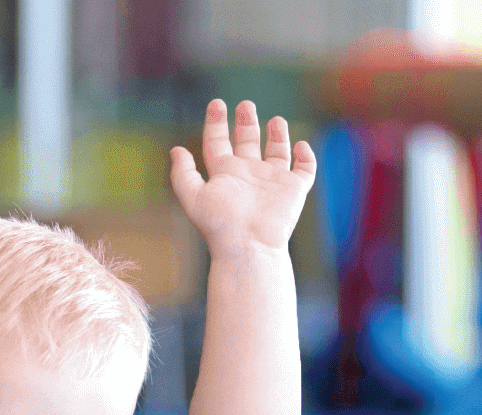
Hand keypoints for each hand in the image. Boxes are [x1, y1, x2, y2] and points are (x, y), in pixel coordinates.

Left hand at [169, 99, 315, 254]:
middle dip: (246, 122)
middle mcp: (248, 175)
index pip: (218, 143)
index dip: (216, 123)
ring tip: (276, 120)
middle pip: (247, 142)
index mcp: (225, 174)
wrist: (248, 244)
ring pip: (277, 152)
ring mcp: (272, 181)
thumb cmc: (220, 222)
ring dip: (277, 135)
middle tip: (245, 105)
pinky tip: (300, 145)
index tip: (216, 103)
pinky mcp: (294, 189)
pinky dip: (306, 156)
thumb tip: (175, 150)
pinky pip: (305, 169)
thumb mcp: (193, 196)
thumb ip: (183, 174)